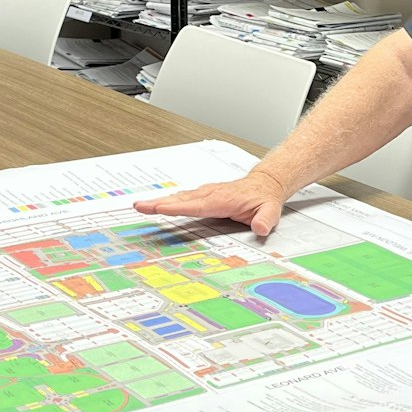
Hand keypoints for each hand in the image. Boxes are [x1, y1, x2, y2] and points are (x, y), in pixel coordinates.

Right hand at [133, 168, 290, 237]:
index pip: (197, 205)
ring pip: (180, 198)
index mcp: (223, 199)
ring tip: (141, 206)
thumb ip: (265, 219)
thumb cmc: (265, 198)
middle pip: (181, 200)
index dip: (178, 208)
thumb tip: (260, 227)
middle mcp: (211, 194)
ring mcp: (206, 193)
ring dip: (160, 201)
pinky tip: (158, 204)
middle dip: (159, 203)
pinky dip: (169, 200)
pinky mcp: (204, 194)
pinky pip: (184, 198)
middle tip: (140, 206)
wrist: (266, 183)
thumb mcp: (271, 211)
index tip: (160, 208)